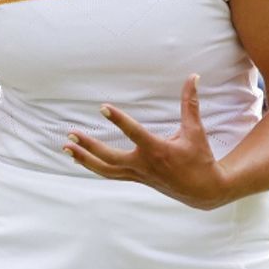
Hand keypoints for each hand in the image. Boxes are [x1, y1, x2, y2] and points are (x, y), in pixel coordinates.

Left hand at [64, 75, 229, 209]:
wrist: (202, 191)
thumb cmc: (199, 158)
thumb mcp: (195, 130)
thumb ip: (190, 103)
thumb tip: (194, 77)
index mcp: (157, 150)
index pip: (134, 133)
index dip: (119, 120)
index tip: (103, 108)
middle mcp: (143, 164)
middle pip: (109, 157)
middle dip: (89, 146)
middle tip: (72, 134)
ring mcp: (137, 174)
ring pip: (105, 169)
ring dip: (84, 159)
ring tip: (66, 147)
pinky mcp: (135, 178)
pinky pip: (109, 173)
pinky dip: (93, 166)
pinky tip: (78, 158)